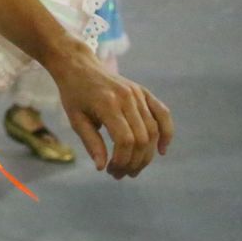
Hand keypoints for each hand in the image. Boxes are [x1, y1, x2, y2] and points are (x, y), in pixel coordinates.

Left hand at [48, 44, 172, 178]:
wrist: (79, 66)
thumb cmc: (74, 94)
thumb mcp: (76, 119)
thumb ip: (91, 143)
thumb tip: (102, 167)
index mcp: (108, 104)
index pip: (125, 140)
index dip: (122, 160)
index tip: (111, 171)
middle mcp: (127, 98)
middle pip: (142, 138)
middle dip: (134, 162)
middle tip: (122, 174)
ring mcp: (138, 93)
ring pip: (153, 130)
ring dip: (147, 154)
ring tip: (134, 169)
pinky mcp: (144, 92)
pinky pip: (163, 114)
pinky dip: (167, 133)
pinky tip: (161, 151)